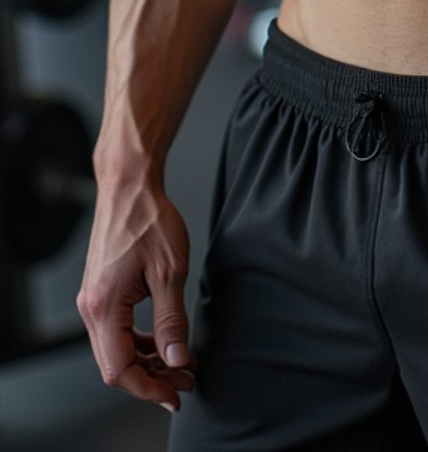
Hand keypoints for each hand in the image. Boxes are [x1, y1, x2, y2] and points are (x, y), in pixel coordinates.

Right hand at [77, 178, 197, 412]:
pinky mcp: (100, 293)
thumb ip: (172, 319)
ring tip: (180, 362)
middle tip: (186, 380)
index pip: (119, 368)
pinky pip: (116, 331)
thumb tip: (177, 358)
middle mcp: (90, 308)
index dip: (149, 387)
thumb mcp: (170, 271)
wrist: (129, 186)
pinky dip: (139, 342)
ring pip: (115, 349)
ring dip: (147, 361)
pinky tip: (163, 342)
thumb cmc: (148, 218)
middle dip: (151, 378)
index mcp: (103, 306)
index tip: (176, 393)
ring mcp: (92, 300)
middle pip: (115, 364)